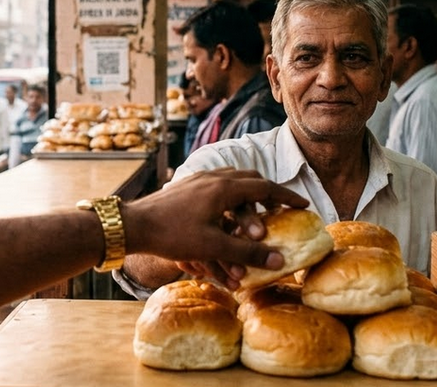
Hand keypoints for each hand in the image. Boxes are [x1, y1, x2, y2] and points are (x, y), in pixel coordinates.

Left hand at [121, 168, 307, 288]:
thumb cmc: (173, 235)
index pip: (265, 188)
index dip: (286, 196)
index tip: (302, 204)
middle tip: (283, 205)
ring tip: (258, 207)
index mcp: (224, 187)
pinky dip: (230, 193)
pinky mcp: (186, 186)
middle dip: (269, 193)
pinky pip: (216, 183)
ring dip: (248, 192)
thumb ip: (248, 252)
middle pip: (250, 179)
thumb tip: (279, 259)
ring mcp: (198, 179)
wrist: (134, 225)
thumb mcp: (214, 246)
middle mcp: (213, 177)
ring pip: (232, 179)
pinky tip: (227, 206)